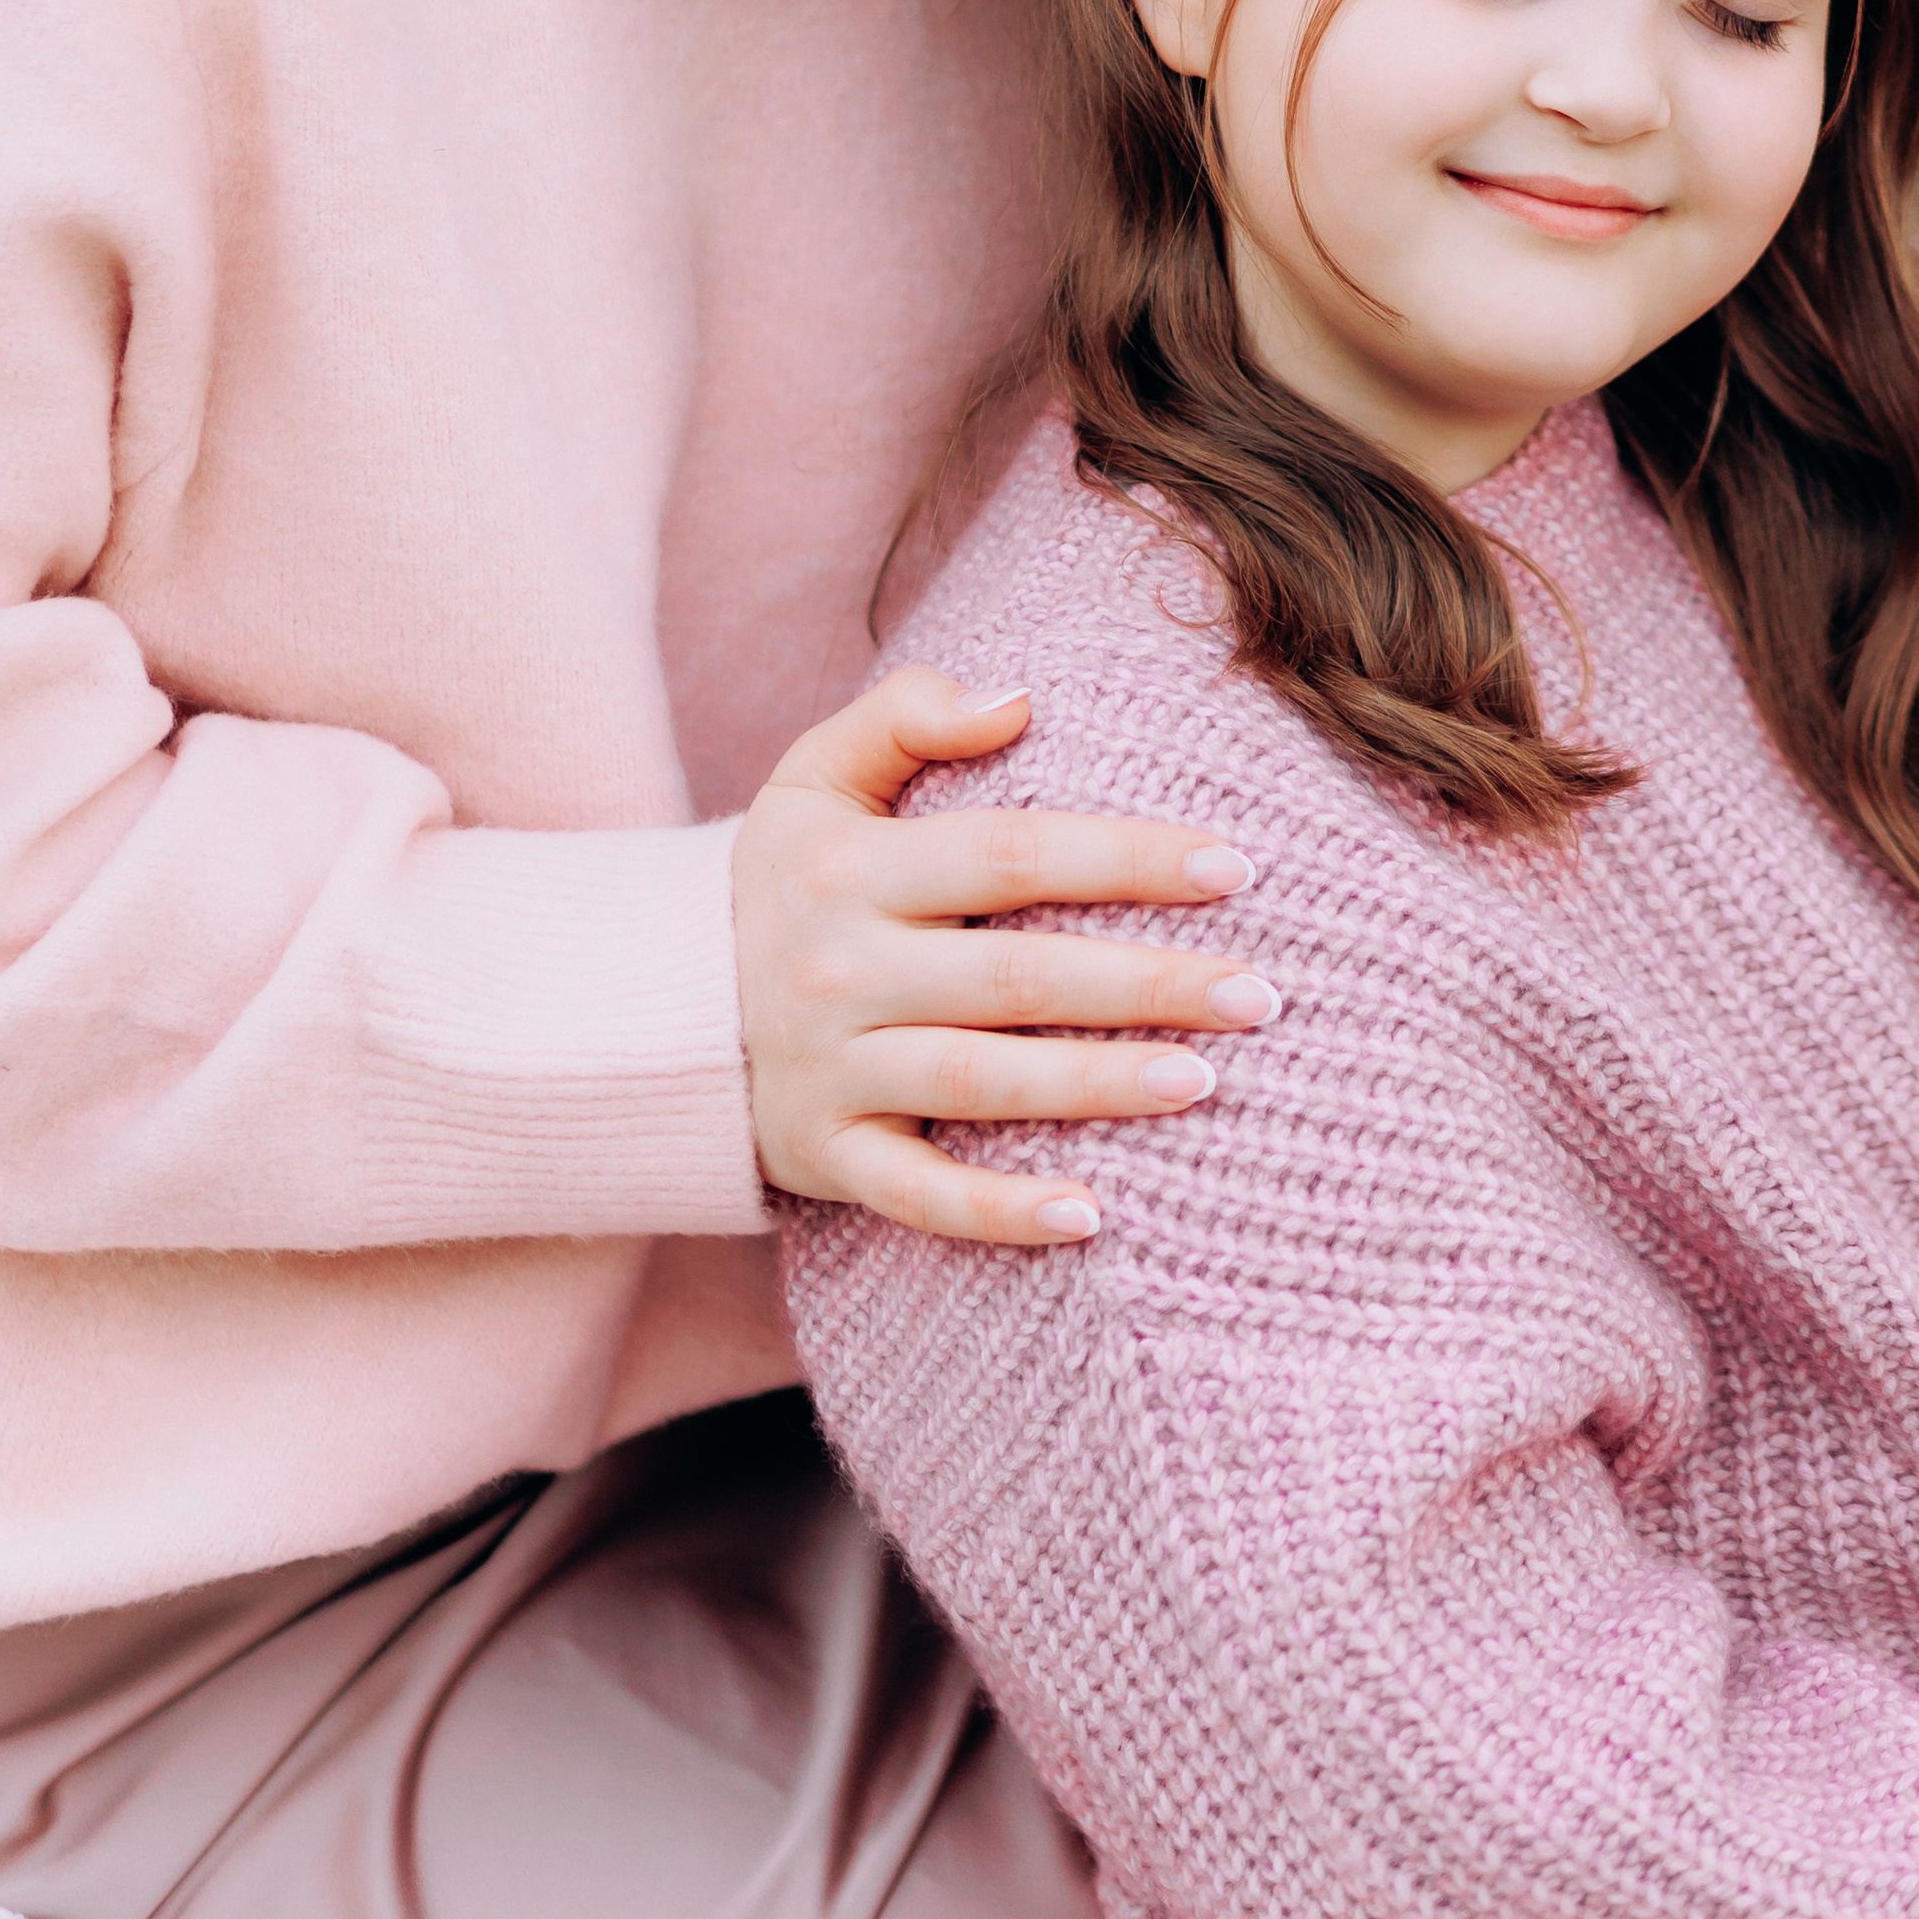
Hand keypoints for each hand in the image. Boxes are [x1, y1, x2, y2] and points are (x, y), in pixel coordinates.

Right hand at [734, 667, 1277, 1249]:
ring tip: (1203, 1080)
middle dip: (1146, 983)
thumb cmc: (783, 880)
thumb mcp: (811, 776)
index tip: (1232, 866)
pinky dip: (999, 1215)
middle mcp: (843, 971)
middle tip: (1261, 993)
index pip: (1010, 854)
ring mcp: (835, 1072)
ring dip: (1094, 1087)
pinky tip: (1090, 1218)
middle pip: (1017, 976)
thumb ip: (904, 715)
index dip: (1124, 857)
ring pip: (980, 1083)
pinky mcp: (827, 1157)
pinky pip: (919, 1195)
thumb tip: (1018, 700)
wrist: (658, 1008)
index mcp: (853, 869)